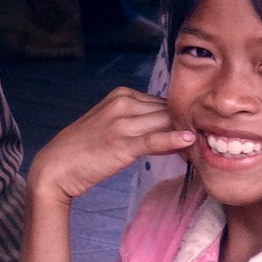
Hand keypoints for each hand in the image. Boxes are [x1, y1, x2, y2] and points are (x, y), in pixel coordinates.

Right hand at [29, 87, 193, 204]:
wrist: (56, 167)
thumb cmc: (85, 149)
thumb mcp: (114, 127)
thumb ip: (144, 125)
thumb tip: (178, 134)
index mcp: (122, 94)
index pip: (163, 103)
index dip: (179, 119)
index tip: (194, 132)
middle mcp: (123, 103)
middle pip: (167, 112)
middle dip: (185, 126)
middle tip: (204, 141)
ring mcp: (122, 122)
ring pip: (165, 124)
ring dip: (184, 135)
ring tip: (201, 148)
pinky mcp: (122, 143)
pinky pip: (154, 139)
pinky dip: (173, 139)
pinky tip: (189, 141)